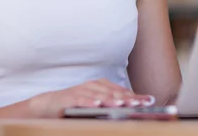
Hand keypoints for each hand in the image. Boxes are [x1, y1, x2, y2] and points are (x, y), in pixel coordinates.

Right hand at [33, 79, 154, 116]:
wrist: (48, 106)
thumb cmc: (74, 106)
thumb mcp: (95, 106)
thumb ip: (109, 107)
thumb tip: (129, 111)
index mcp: (100, 86)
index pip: (121, 91)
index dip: (135, 96)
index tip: (149, 101)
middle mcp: (92, 86)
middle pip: (113, 92)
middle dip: (128, 98)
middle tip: (140, 103)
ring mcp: (81, 90)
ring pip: (99, 94)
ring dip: (112, 99)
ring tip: (123, 104)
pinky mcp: (69, 97)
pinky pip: (81, 99)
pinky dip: (90, 101)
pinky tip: (98, 104)